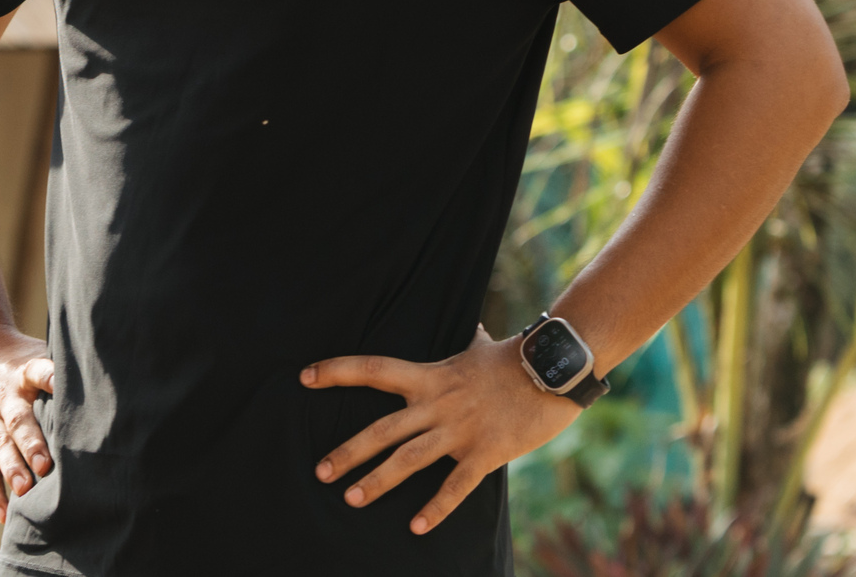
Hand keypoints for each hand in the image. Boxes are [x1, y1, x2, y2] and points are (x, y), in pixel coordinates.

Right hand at [0, 325, 55, 518]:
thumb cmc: (19, 362)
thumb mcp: (38, 355)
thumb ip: (62, 372)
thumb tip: (109, 388)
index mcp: (25, 372)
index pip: (39, 372)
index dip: (51, 378)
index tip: (61, 388)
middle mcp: (5, 396)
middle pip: (18, 420)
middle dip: (31, 443)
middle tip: (45, 466)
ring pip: (0, 446)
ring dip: (12, 469)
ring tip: (25, 491)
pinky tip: (5, 514)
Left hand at [301, 326, 576, 533]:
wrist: (551, 372)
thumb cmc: (514, 360)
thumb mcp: (480, 346)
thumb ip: (468, 342)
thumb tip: (475, 327)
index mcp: (429, 376)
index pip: (373, 370)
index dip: (337, 371)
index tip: (304, 377)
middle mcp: (437, 404)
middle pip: (382, 429)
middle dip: (349, 451)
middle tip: (320, 472)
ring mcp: (459, 430)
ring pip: (409, 459)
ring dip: (378, 480)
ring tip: (351, 499)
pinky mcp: (485, 453)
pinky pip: (455, 486)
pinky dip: (435, 508)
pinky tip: (416, 527)